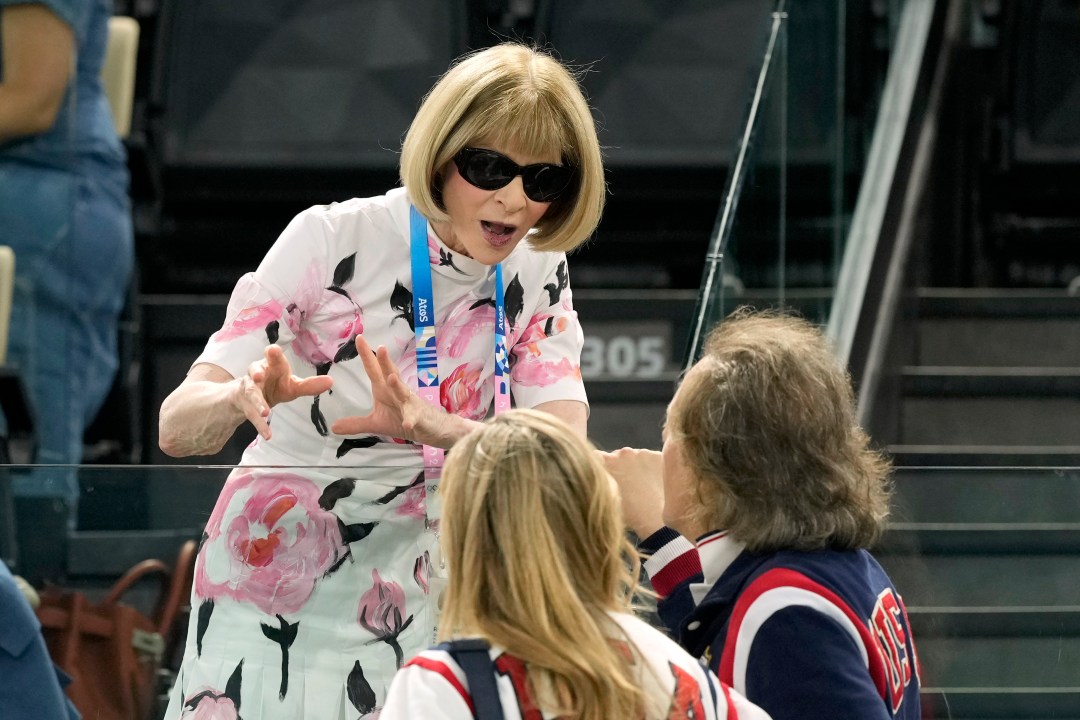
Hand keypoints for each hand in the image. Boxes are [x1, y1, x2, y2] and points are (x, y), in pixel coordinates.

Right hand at [236, 345, 332, 439]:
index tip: (273, 350)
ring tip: (265, 412)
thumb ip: (309, 385)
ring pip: (252, 394)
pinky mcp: (246, 405)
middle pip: (255, 371)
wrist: (250, 397)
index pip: (271, 356)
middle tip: (258, 376)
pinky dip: (260, 425)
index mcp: (272, 365)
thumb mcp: (293, 385)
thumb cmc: (275, 385)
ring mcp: (249, 389)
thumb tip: (331, 382)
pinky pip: (252, 415)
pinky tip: (267, 435)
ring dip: (257, 402)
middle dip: (256, 372)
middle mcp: (258, 374)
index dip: (272, 353)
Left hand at [330, 335, 455, 444]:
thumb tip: (333, 427)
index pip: (374, 369)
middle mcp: (397, 391)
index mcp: (384, 389)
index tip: (358, 338)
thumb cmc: (402, 419)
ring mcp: (409, 403)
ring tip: (391, 378)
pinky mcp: (418, 417)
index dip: (366, 355)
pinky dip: (411, 419)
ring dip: (398, 385)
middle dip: (385, 361)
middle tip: (380, 348)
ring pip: (403, 392)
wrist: (430, 428)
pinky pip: (413, 418)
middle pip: (390, 373)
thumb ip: (356, 423)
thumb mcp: (376, 423)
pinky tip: (407, 423)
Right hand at [600, 448, 666, 537]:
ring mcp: (643, 453)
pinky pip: (654, 460)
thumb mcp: (607, 498)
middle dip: (622, 467)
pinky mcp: (659, 456)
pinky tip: (656, 484)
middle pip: (619, 456)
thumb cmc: (629, 514)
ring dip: (638, 467)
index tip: (608, 476)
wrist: (656, 519)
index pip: (598, 457)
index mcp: (607, 462)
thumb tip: (602, 479)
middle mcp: (623, 453)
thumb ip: (603, 483)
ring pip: (638, 457)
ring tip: (644, 487)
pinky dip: (653, 468)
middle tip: (628, 485)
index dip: (602, 467)